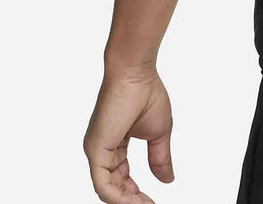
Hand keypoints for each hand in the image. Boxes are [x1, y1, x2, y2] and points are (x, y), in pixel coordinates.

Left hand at [83, 65, 173, 202]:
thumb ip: (160, 157)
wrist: (136, 72)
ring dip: (127, 201)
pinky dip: (117, 196)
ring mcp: (96, 150)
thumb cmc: (146, 92)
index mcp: (114, 143)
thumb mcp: (159, 132)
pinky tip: (133, 202)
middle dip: (132, 200)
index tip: (152, 201)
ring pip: (107, 189)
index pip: (121, 176)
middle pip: (114, 186)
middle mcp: (102, 149)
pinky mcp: (95, 149)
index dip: (135, 192)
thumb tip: (167, 179)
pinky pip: (102, 183)